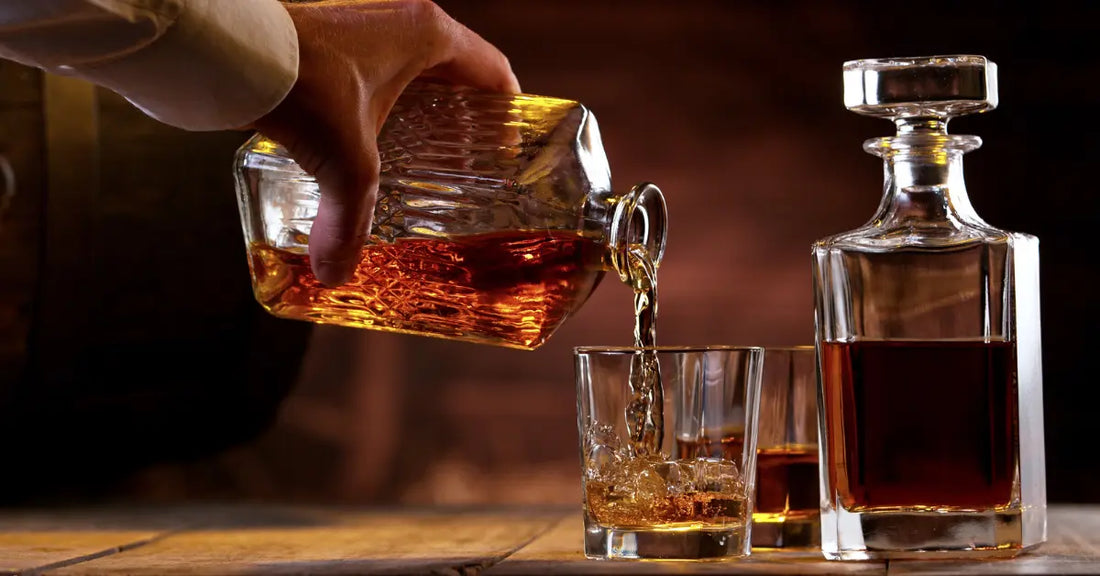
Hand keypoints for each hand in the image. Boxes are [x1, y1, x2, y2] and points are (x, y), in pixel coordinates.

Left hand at [250, 0, 519, 285]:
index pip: (492, 70)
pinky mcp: (327, 36)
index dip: (507, 110)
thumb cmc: (301, 80)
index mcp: (428, 35)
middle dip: (462, 114)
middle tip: (466, 158)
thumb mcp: (343, 162)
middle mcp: (400, 20)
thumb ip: (348, 223)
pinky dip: (376, 102)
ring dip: (418, 107)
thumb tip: (337, 271)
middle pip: (453, 70)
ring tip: (417, 154)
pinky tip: (363, 140)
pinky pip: (370, 69)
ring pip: (409, 68)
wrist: (231, 50)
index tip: (507, 144)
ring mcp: (362, 24)